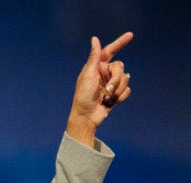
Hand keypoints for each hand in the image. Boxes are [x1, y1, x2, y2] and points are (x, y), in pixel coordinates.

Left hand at [67, 32, 132, 147]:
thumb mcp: (88, 75)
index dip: (119, 43)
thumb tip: (95, 39)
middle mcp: (104, 73)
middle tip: (107, 89)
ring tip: (107, 97)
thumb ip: (94, 57)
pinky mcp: (117, 93)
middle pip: (120, 67)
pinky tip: (111, 102)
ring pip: (126, 79)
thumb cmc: (83, 95)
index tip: (130, 35)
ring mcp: (111, 83)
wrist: (87, 116)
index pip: (109, 51)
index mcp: (96, 67)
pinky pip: (127, 90)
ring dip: (118, 89)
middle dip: (116, 79)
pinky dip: (121, 96)